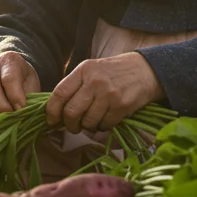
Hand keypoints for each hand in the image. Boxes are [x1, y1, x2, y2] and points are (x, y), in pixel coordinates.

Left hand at [46, 52, 164, 133]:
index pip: (60, 93)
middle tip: (73, 127)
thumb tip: (57, 110)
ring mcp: (109, 94)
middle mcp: (94, 81)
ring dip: (88, 127)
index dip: (52, 111)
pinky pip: (104, 125)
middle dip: (70, 124)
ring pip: (88, 122)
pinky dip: (103, 127)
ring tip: (93, 121)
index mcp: (84, 70)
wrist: (145, 70)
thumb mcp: (92, 70)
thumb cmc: (114, 72)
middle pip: (71, 112)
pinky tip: (107, 119)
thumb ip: (75, 85)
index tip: (51, 121)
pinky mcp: (122, 106)